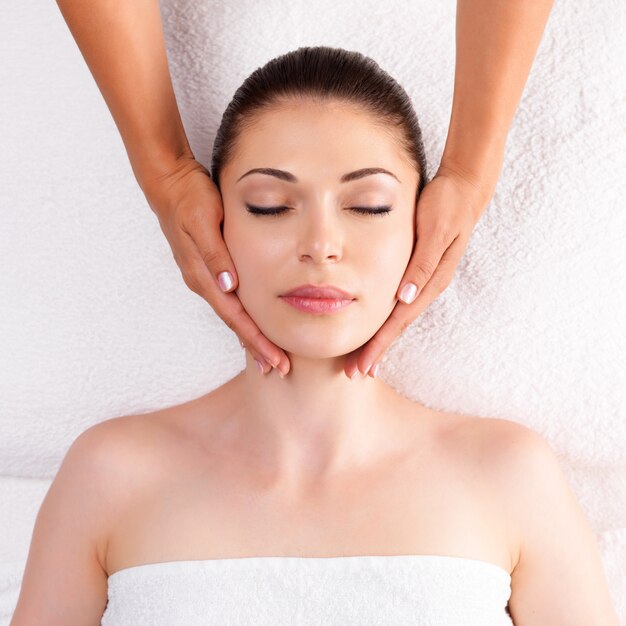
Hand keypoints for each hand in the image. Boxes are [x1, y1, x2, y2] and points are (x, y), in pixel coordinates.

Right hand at [142, 155, 289, 375]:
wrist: (168, 182)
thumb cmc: (188, 197)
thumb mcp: (203, 220)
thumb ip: (215, 253)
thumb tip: (229, 285)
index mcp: (203, 274)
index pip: (235, 316)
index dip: (255, 340)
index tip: (275, 360)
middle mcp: (203, 281)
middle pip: (234, 323)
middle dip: (256, 348)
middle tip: (279, 370)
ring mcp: (203, 276)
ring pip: (231, 315)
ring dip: (250, 337)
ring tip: (268, 357)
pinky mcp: (207, 268)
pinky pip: (228, 302)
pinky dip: (242, 318)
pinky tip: (250, 325)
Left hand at [344, 163, 493, 378]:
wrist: (465, 189)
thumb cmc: (446, 206)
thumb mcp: (435, 231)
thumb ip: (422, 264)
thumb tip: (405, 297)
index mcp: (430, 281)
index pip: (399, 321)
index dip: (380, 344)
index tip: (363, 366)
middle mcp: (427, 286)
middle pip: (397, 326)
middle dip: (376, 351)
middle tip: (355, 373)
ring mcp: (424, 281)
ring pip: (398, 318)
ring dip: (380, 340)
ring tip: (363, 360)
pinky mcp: (419, 273)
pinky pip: (400, 304)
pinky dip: (387, 321)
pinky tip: (378, 328)